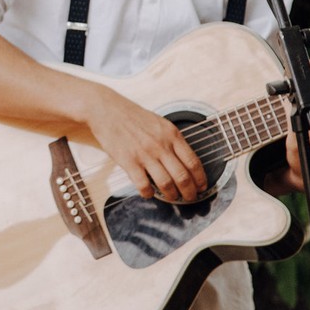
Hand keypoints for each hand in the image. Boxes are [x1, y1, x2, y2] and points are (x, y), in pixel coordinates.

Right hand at [87, 89, 208, 201]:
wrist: (107, 111)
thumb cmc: (134, 117)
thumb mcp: (160, 123)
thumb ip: (172, 140)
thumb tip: (185, 160)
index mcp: (172, 134)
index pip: (193, 162)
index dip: (201, 179)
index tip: (202, 187)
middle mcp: (161, 145)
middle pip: (183, 177)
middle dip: (190, 193)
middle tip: (190, 198)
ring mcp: (145, 154)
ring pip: (166, 184)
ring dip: (172, 196)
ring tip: (172, 198)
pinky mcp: (129, 162)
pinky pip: (143, 185)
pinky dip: (148, 193)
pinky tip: (148, 192)